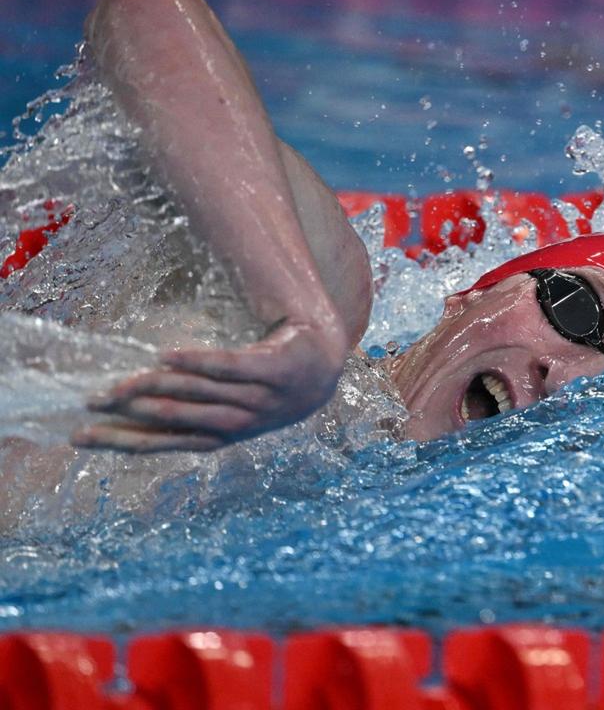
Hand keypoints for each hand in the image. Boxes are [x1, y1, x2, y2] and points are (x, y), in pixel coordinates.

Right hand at [72, 319, 347, 452]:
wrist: (326, 359)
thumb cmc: (268, 382)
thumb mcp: (231, 403)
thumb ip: (188, 407)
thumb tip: (131, 408)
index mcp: (227, 435)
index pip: (169, 443)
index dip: (126, 443)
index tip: (82, 438)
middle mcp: (245, 421)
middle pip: (182, 422)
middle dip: (135, 418)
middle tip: (92, 406)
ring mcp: (265, 396)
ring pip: (202, 396)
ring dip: (159, 390)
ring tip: (120, 387)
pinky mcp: (279, 368)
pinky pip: (233, 366)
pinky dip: (200, 363)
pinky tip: (166, 356)